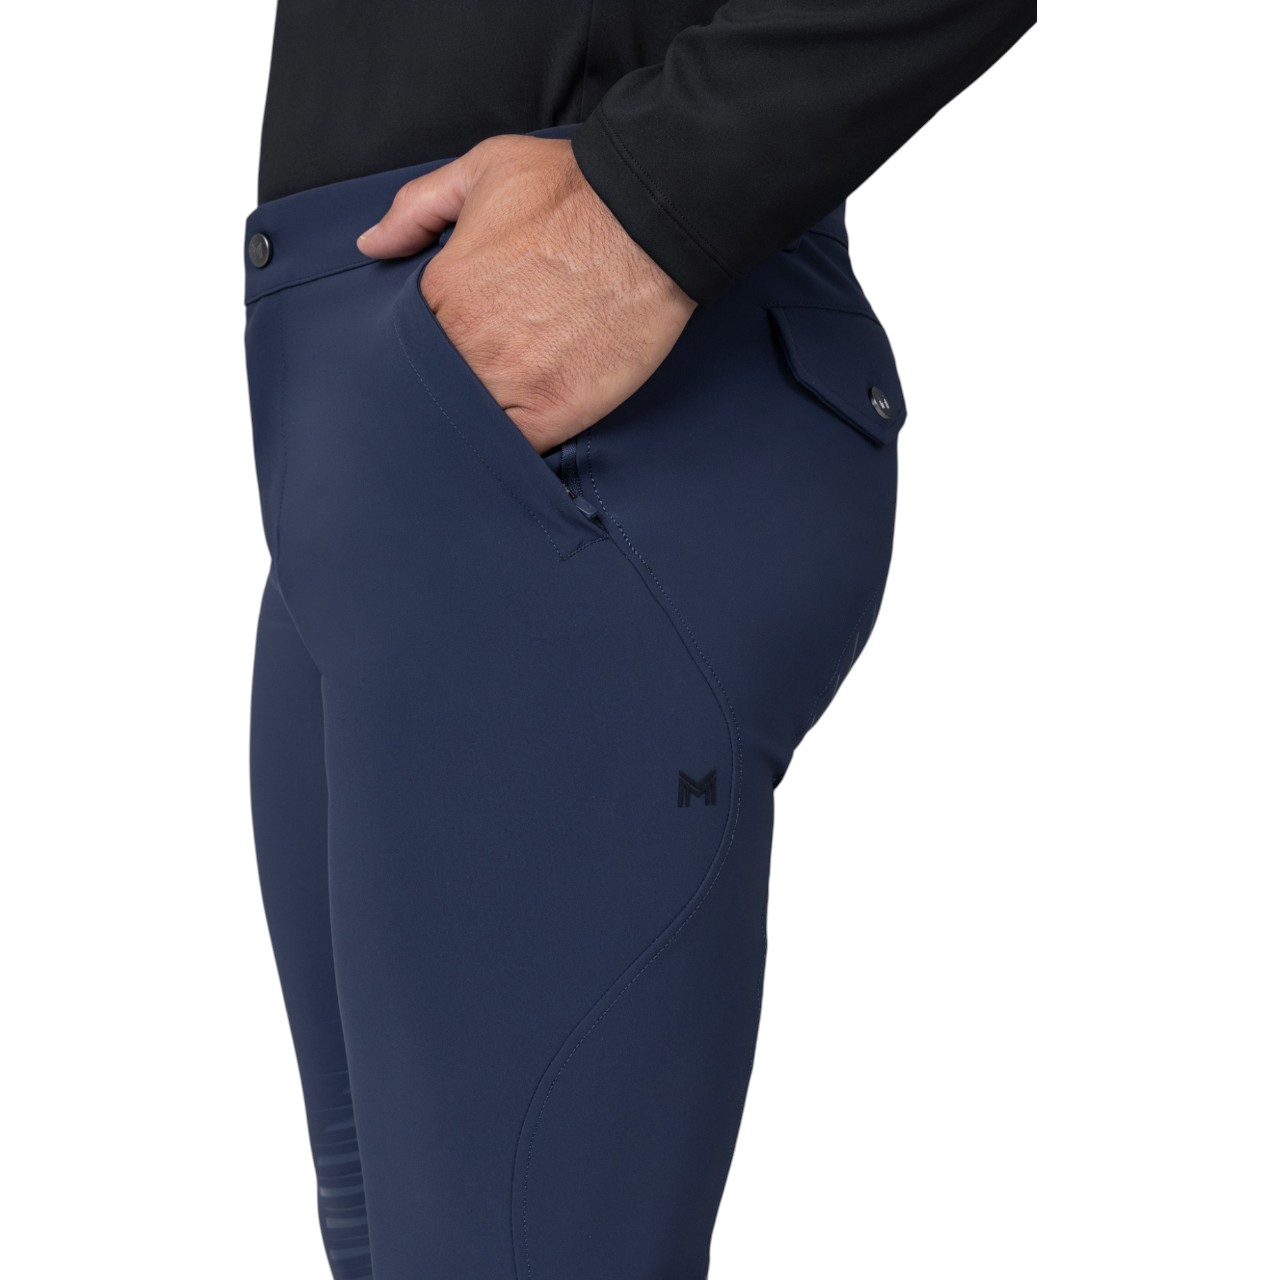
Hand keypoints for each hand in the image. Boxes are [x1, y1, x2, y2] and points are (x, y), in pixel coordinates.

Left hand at [357, 136, 695, 451]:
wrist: (651, 219)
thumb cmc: (574, 190)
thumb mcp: (483, 170)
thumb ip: (418, 207)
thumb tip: (372, 245)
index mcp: (444, 289)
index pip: (413, 338)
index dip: (430, 344)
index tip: (451, 344)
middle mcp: (470, 341)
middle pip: (438, 385)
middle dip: (449, 386)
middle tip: (475, 381)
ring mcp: (511, 382)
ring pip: (473, 421)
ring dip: (478, 421)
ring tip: (495, 411)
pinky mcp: (555, 411)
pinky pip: (517, 449)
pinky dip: (513, 448)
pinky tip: (519, 436)